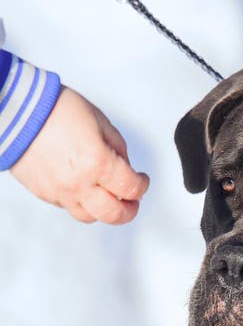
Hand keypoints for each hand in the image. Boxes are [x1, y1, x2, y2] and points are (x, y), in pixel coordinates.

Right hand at [10, 86, 149, 223]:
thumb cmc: (54, 109)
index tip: (142, 181)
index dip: (142, 186)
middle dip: (130, 210)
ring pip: (90, 217)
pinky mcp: (45, 194)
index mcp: (97, 163)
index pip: (131, 188)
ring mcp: (61, 192)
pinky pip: (69, 208)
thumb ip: (117, 148)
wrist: (17, 110)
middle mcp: (79, 183)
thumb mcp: (100, 121)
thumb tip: (125, 166)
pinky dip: (82, 203)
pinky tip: (86, 191)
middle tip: (133, 201)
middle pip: (114, 214)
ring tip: (110, 200)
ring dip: (105, 211)